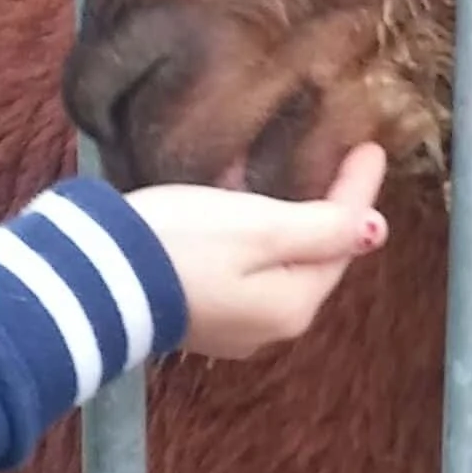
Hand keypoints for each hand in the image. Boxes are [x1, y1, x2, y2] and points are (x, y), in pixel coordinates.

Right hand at [128, 143, 389, 360]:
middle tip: (338, 162)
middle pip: (310, 255)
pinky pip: (236, 264)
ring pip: (272, 259)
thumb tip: (376, 231)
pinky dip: (242, 229)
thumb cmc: (182, 246)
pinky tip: (227, 193)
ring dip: (280, 214)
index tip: (371, 148)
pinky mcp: (195, 309)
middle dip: (324, 208)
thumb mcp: (260, 228)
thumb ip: (322, 228)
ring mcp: (230, 322)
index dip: (357, 191)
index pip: (342, 240)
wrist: (95, 277)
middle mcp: (269, 324)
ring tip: (278, 169)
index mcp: (293, 304)